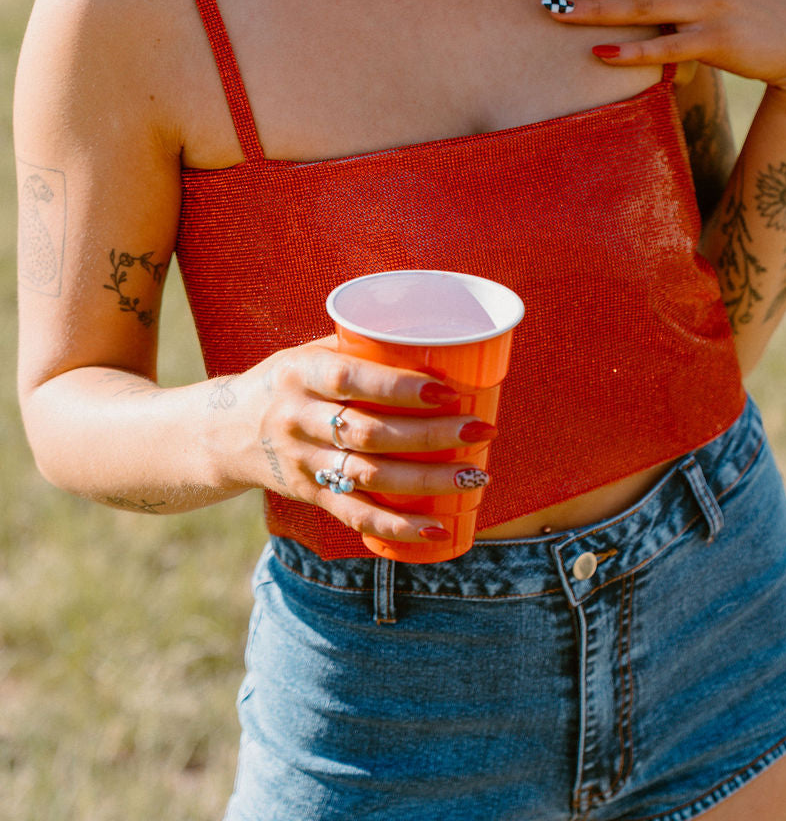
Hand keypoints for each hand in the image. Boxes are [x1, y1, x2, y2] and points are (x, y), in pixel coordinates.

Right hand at [231, 337, 494, 546]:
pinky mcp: (309, 494)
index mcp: (300, 374)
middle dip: (431, 435)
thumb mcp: (307, 354)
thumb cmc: (287, 382)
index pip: (351, 379)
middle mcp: (297, 419)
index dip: (399, 387)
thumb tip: (431, 342)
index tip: (448, 390)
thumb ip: (357, 351)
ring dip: (427, 480)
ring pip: (369, 475)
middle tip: (480, 430)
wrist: (222, 432)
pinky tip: (436, 526)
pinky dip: (397, 525)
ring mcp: (302, 462)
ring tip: (474, 475)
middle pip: (368, 432)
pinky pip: (355, 514)